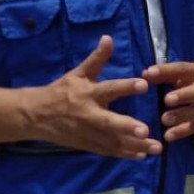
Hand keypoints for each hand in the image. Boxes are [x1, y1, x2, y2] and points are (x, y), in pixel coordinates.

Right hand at [32, 35, 161, 158]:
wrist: (36, 116)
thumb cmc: (61, 91)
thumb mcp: (78, 73)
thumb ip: (96, 58)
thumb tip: (109, 37)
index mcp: (88, 94)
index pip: (109, 88)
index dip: (126, 86)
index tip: (144, 84)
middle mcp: (89, 115)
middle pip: (108, 122)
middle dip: (127, 127)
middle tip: (146, 130)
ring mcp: (88, 132)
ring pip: (112, 141)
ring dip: (134, 146)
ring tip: (156, 148)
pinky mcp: (88, 145)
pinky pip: (108, 151)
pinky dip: (125, 154)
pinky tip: (143, 155)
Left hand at [142, 62, 193, 140]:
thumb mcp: (188, 71)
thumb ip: (166, 73)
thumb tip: (144, 75)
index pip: (183, 69)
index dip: (167, 70)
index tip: (149, 73)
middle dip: (183, 96)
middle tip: (167, 100)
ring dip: (182, 116)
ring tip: (164, 120)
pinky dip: (182, 132)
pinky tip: (168, 136)